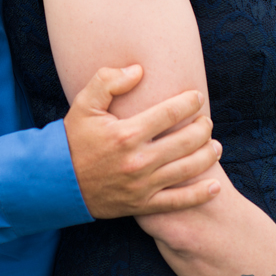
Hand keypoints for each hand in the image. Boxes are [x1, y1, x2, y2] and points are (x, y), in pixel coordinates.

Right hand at [63, 64, 221, 218]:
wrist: (58, 181)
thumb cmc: (74, 138)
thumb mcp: (84, 103)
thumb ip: (109, 80)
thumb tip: (139, 70)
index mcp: (126, 134)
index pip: (169, 114)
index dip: (188, 103)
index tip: (197, 97)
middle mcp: (138, 161)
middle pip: (184, 142)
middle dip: (202, 128)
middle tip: (207, 121)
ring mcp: (142, 186)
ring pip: (186, 170)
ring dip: (207, 156)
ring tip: (216, 146)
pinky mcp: (142, 205)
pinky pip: (177, 203)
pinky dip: (199, 195)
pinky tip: (214, 187)